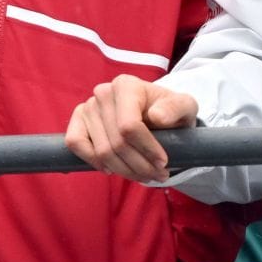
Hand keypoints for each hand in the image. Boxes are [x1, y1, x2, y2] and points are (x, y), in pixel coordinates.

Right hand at [65, 75, 199, 183]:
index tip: (163, 163)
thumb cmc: (169, 112)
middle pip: (117, 143)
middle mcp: (103, 92)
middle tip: (157, 175)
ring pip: (101, 151)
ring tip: (143, 175)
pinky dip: (93, 161)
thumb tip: (156, 116)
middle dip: (139, 166)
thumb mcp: (184, 107)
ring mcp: (88, 107)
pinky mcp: (77, 121)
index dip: (147, 150)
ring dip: (124, 171)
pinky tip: (112, 168)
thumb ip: (176, 108)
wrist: (155, 114)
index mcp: (126, 85)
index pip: (129, 126)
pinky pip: (76, 144)